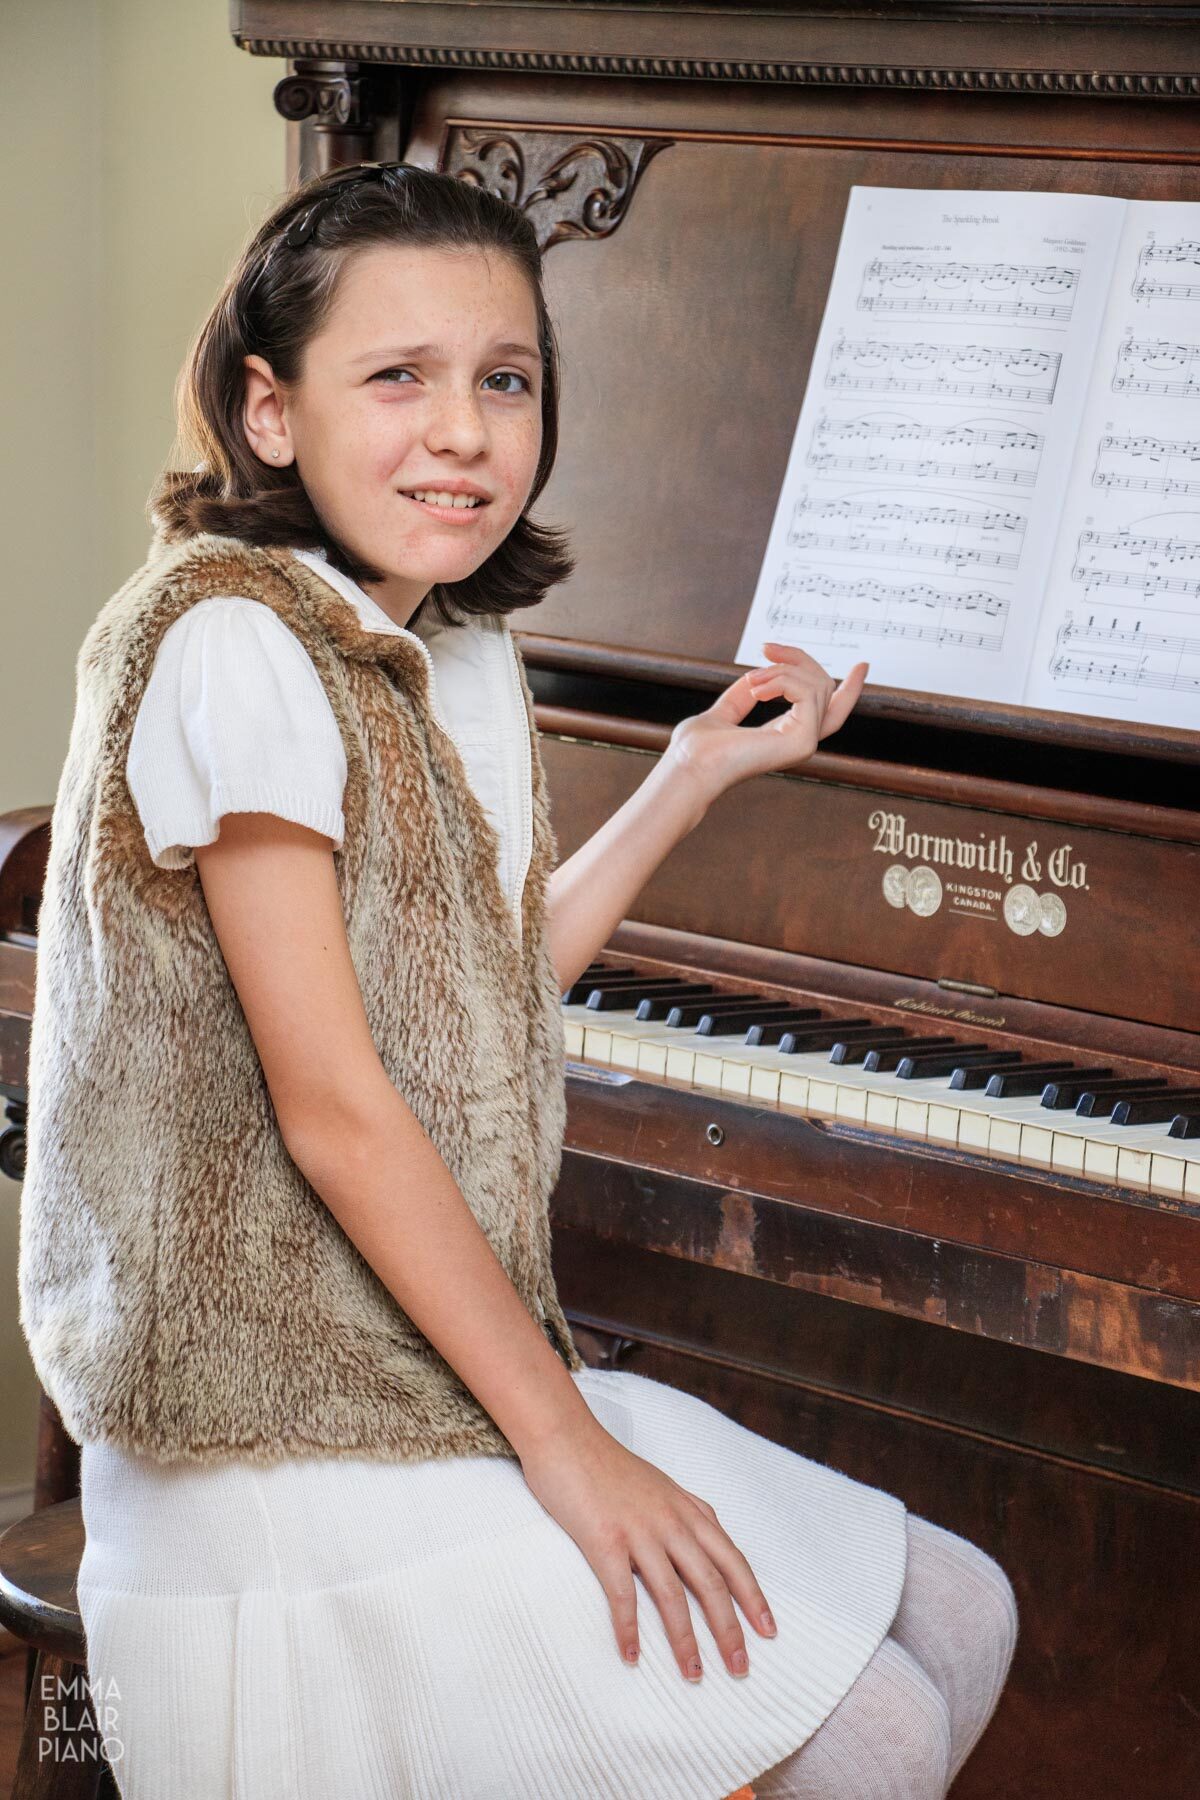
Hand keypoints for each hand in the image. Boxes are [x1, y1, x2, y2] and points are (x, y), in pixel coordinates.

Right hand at [519, 1419, 777, 1681]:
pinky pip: (622, 1593)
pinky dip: (628, 1629)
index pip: (732, 1559)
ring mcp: (639, 1530)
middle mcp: (671, 1521)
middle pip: (711, 1583)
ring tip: (693, 1675)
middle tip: (740, 1668)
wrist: (566, 1437)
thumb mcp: (661, 1484)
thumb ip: (686, 1511)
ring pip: (673, 1595)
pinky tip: (631, 1656)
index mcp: (687, 1510)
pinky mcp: (604, 1540)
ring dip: (686, 1640)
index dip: (753, 1597)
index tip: (769, 1630)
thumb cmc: (609, 1464)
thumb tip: (709, 1536)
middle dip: (729, 1630)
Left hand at [667, 641, 868, 802]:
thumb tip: (758, 675)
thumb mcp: (723, 711)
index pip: (830, 712)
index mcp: (786, 735)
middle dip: (798, 659)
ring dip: (780, 670)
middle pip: (824, 687)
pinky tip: (757, 688)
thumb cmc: (696, 750)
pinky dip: (781, 680)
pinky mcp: (803, 742)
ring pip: (816, 685)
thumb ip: (743, 695)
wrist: (689, 766)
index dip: (849, 689)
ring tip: (751, 680)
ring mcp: (805, 743)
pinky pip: (807, 692)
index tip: (863, 665)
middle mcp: (801, 741)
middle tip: (766, 648)